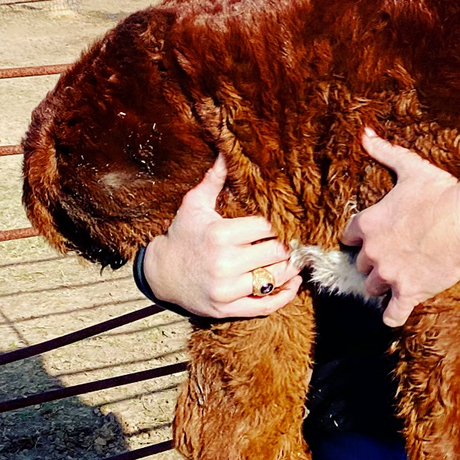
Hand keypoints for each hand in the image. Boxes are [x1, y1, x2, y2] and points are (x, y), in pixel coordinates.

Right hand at [143, 155, 301, 318]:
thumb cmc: (182, 235)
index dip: (282, 223)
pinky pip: (266, 305)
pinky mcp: (227, 309)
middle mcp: (224, 263)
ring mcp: (226, 289)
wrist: (160, 274)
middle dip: (291, 244)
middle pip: (278, 251)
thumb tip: (226, 151)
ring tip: (297, 257)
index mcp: (220, 235)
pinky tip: (293, 281)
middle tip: (299, 239)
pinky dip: (285, 295)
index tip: (291, 220)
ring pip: (277, 277)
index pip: (268, 226)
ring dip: (292, 267)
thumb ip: (214, 180)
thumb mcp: (194, 206)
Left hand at [342, 129, 459, 326]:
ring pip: (372, 288)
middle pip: (361, 265)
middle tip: (392, 256)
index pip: (349, 237)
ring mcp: (389, 274)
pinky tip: (398, 310)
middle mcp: (373, 252)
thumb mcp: (409, 167)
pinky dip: (393, 314)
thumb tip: (364, 132)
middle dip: (374, 262)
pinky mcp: (408, 292)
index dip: (361, 237)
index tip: (372, 237)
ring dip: (383, 285)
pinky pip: (391, 314)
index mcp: (368, 223)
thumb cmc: (440, 192)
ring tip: (398, 279)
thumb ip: (384, 151)